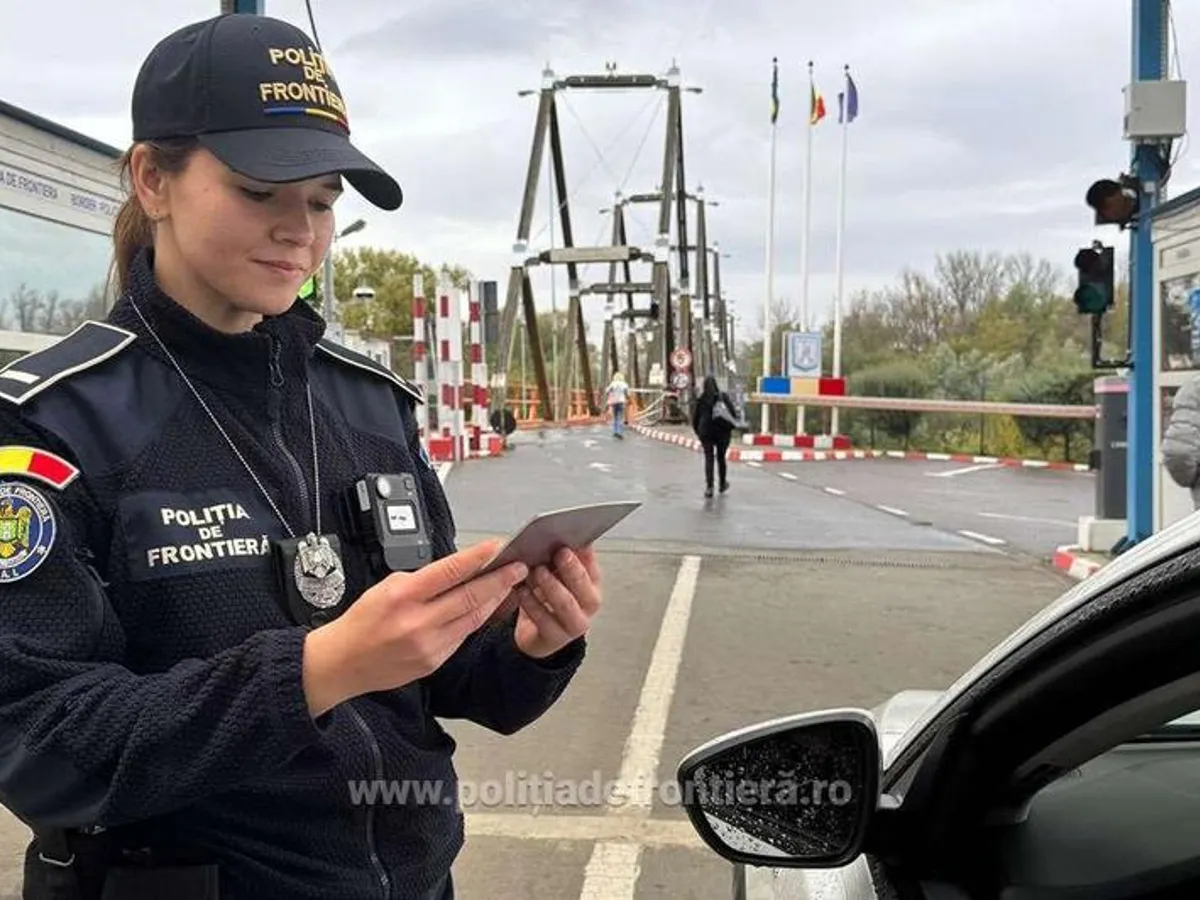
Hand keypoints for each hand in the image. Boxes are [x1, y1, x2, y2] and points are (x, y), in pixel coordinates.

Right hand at [302, 539, 526, 716]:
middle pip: (470, 596)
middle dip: (499, 580)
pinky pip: (462, 636)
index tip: (497, 547)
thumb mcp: (387, 586)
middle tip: (518, 568)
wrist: (343, 662)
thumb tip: (456, 570)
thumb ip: (423, 579)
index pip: (450, 571)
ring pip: (473, 618)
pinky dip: (476, 619)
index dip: (478, 557)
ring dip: (494, 600)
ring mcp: (428, 644)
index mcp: (404, 596)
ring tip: (509, 585)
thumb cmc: (362, 621)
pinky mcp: (434, 661)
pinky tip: (486, 608)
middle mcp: (418, 621)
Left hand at [512, 546, 601, 658]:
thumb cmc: (547, 595)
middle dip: (572, 569)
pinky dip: (533, 604)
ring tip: (537, 571)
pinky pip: (546, 621)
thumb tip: (557, 533)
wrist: (537, 632)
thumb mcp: (556, 573)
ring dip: (551, 586)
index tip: (572, 540)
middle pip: (585, 588)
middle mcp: (588, 604)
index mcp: (591, 584)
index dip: (584, 555)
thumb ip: (560, 558)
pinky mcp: (556, 638)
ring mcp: (575, 624)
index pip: (592, 568)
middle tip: (559, 553)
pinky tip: (522, 591)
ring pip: (567, 605)